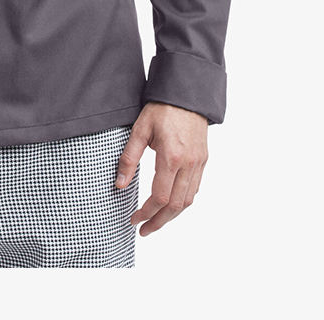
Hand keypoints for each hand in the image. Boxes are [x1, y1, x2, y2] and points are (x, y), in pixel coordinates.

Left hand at [114, 101, 207, 235]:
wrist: (187, 94)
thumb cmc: (162, 108)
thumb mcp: (139, 130)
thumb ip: (129, 159)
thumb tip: (119, 185)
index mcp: (171, 157)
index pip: (160, 197)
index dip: (146, 213)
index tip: (134, 220)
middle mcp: (189, 164)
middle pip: (176, 206)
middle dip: (159, 222)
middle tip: (144, 230)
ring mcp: (199, 163)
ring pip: (188, 200)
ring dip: (172, 215)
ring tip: (156, 221)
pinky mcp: (203, 160)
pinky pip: (195, 188)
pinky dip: (183, 201)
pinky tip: (171, 203)